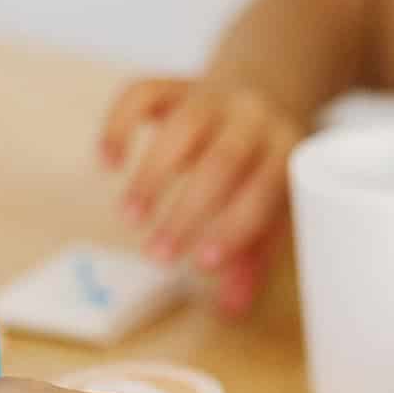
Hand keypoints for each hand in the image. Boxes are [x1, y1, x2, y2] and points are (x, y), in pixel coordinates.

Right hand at [99, 76, 306, 317]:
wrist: (266, 85)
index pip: (263, 189)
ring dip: (150, 176)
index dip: (233, 228)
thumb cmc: (264, 165)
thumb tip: (231, 309)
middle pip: (221, 161)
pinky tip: (108, 163)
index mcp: (285, 149)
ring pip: (179, 127)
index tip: (201, 264)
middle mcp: (252, 117)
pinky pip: (140, 93)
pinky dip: (118, 126)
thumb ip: (251, 256)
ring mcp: (211, 96)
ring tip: (129, 218)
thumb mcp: (271, 207)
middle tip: (156, 255)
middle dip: (185, 212)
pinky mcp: (173, 83)